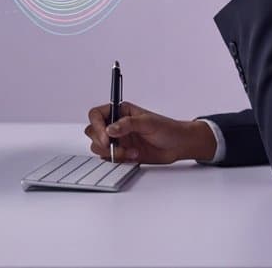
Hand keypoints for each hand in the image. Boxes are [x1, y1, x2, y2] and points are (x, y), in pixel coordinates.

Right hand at [85, 101, 214, 163]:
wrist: (178, 145)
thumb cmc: (167, 128)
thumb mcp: (149, 122)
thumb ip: (128, 124)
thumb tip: (110, 129)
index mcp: (120, 112)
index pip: (96, 115)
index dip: (97, 125)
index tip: (105, 136)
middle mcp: (116, 125)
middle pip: (93, 132)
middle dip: (102, 142)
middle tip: (116, 147)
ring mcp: (118, 140)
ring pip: (99, 147)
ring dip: (112, 152)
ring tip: (130, 152)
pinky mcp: (122, 153)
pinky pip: (109, 158)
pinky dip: (118, 160)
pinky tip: (134, 156)